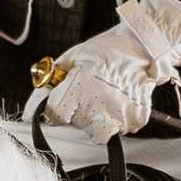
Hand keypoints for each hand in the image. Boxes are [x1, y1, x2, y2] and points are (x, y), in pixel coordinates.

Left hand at [36, 0, 180, 137]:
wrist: (142, 47)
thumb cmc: (108, 49)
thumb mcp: (74, 56)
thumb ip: (54, 78)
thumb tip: (38, 97)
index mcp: (79, 86)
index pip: (55, 115)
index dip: (53, 111)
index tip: (56, 109)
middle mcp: (97, 103)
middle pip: (75, 124)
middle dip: (76, 113)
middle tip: (87, 95)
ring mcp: (118, 114)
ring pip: (97, 133)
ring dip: (96, 122)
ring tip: (102, 101)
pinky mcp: (135, 119)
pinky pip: (120, 129)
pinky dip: (117, 119)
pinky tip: (118, 101)